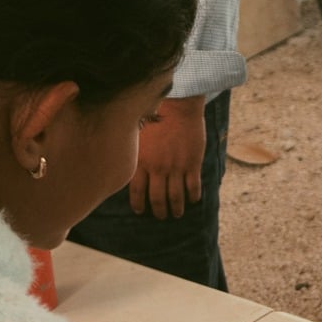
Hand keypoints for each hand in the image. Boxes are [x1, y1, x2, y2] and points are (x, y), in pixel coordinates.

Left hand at [130, 95, 206, 218]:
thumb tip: (127, 161)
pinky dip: (193, 197)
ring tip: (177, 214)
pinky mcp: (192, 164)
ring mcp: (176, 168)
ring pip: (175, 197)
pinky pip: (193, 188)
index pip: (137, 191)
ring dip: (176, 209)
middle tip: (161, 216)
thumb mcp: (137, 134)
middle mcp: (158, 169)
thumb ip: (135, 152)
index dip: (138, 204)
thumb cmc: (155, 115)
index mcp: (142, 162)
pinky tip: (193, 200)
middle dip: (159, 211)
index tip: (140, 210)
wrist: (177, 106)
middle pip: (157, 199)